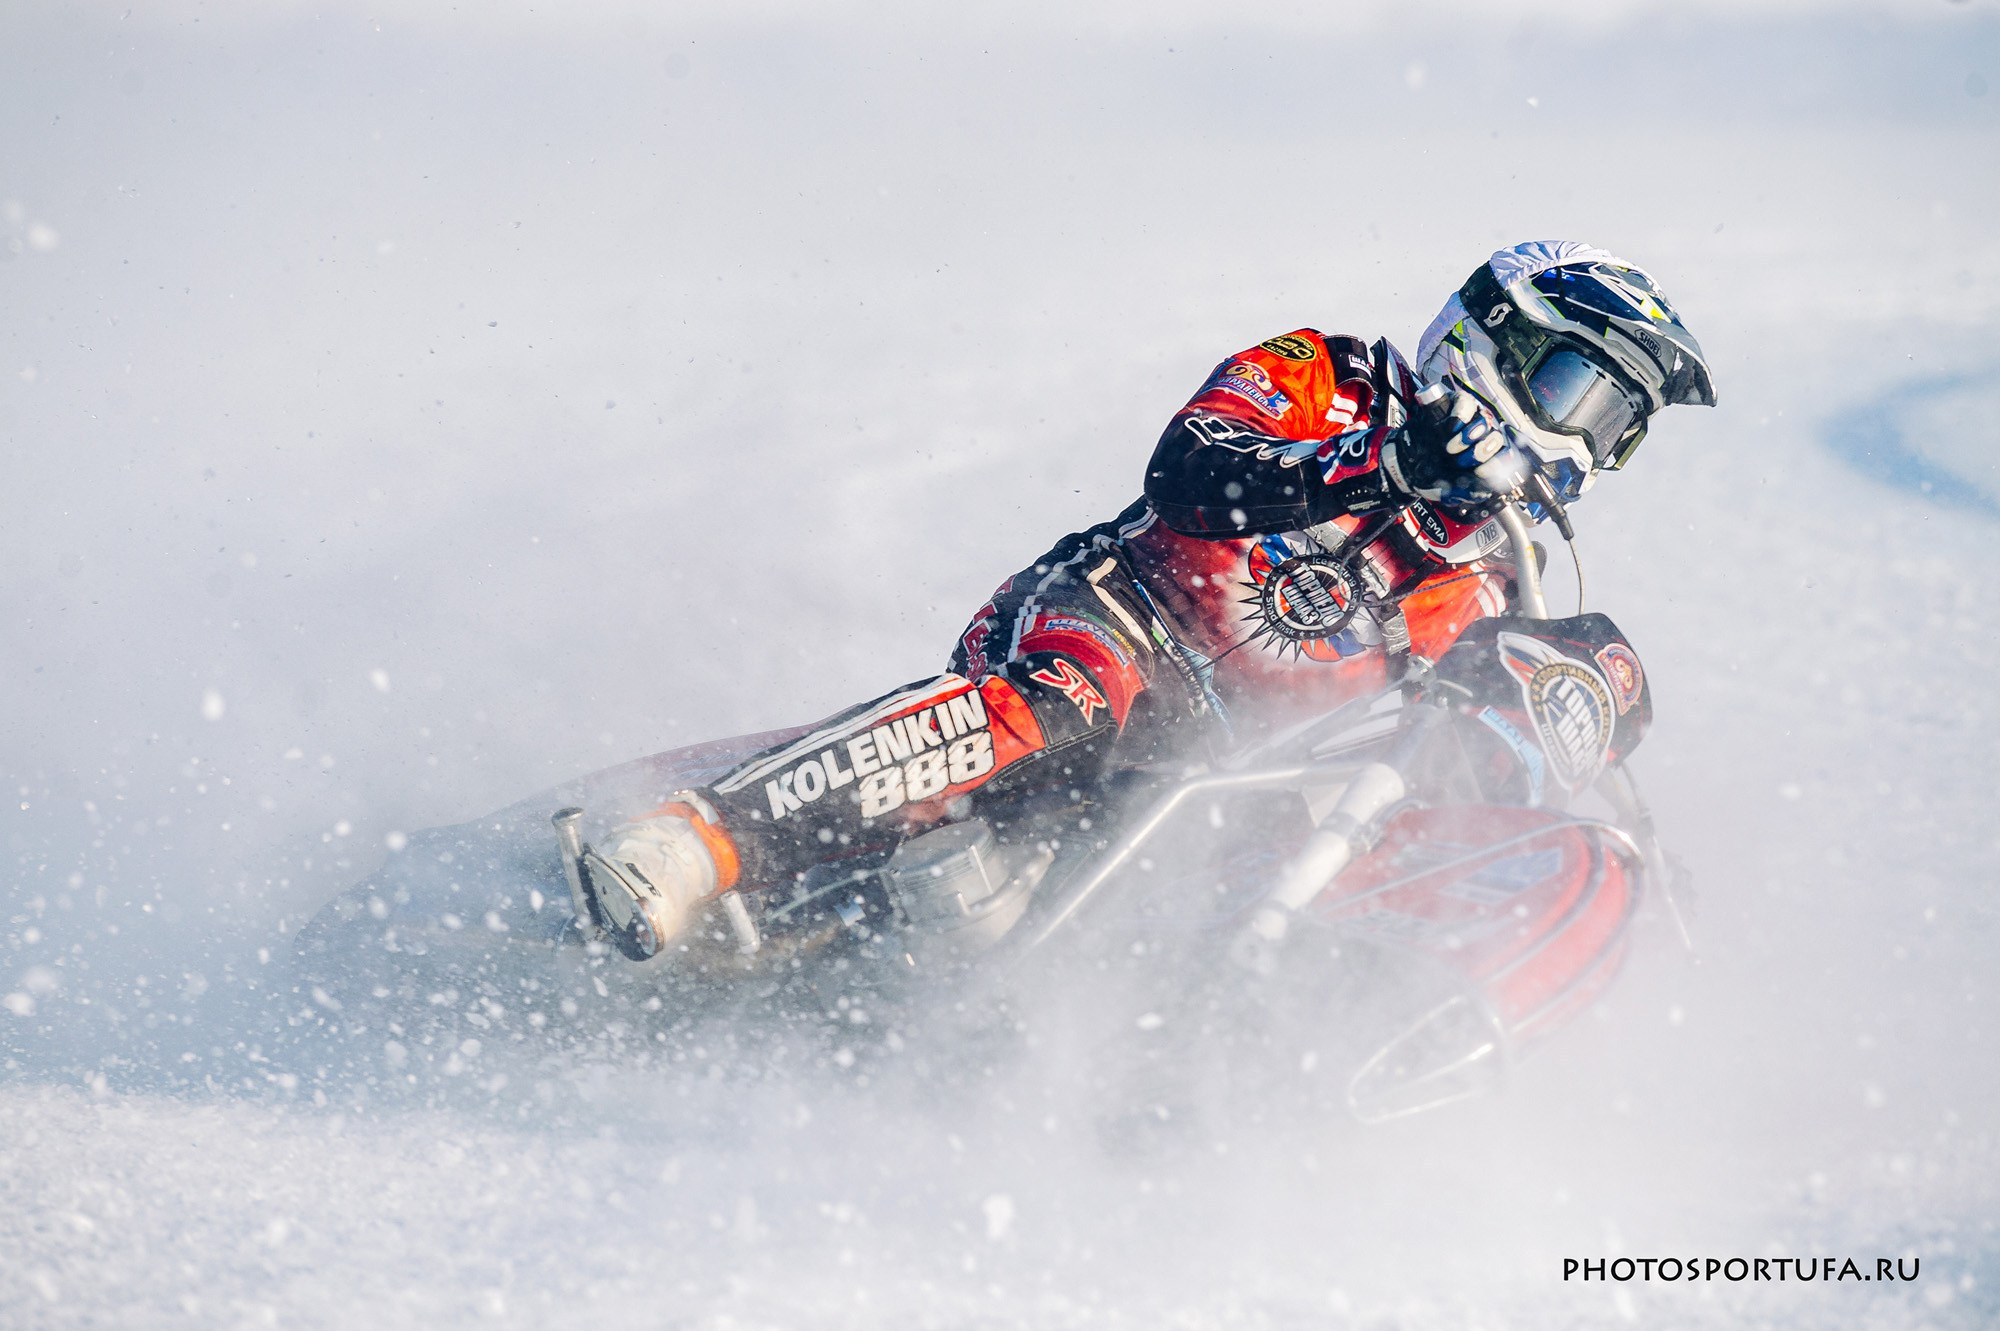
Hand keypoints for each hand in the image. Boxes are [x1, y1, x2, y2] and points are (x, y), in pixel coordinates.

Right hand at [1398, 381, 1534, 508]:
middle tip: (1459, 462)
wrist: (1402, 463)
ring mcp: (1470, 419)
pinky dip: (1461, 416)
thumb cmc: (1428, 475)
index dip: (1497, 464)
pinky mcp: (1455, 404)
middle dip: (1480, 452)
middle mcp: (1481, 437)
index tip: (1479, 472)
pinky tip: (1449, 429)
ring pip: (1485, 420)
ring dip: (1469, 436)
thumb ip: (1467, 493)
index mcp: (1485, 459)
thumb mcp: (1448, 491)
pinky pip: (1467, 403)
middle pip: (1497, 438)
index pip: (1506, 456)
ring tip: (1450, 448)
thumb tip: (1485, 491)